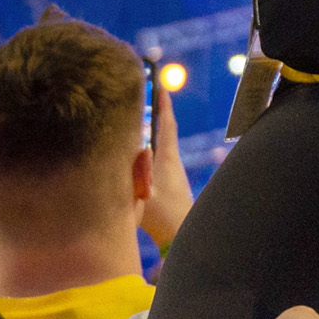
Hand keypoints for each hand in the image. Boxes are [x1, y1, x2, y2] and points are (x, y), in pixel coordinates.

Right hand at [141, 77, 193, 250]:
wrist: (181, 235)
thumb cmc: (161, 216)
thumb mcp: (143, 192)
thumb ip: (137, 171)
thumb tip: (138, 148)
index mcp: (166, 158)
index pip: (165, 123)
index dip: (162, 103)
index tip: (160, 83)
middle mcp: (171, 161)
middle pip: (164, 129)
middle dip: (156, 111)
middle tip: (147, 93)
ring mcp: (171, 173)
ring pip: (161, 144)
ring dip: (152, 129)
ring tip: (139, 116)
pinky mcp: (169, 185)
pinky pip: (157, 158)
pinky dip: (150, 148)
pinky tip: (140, 151)